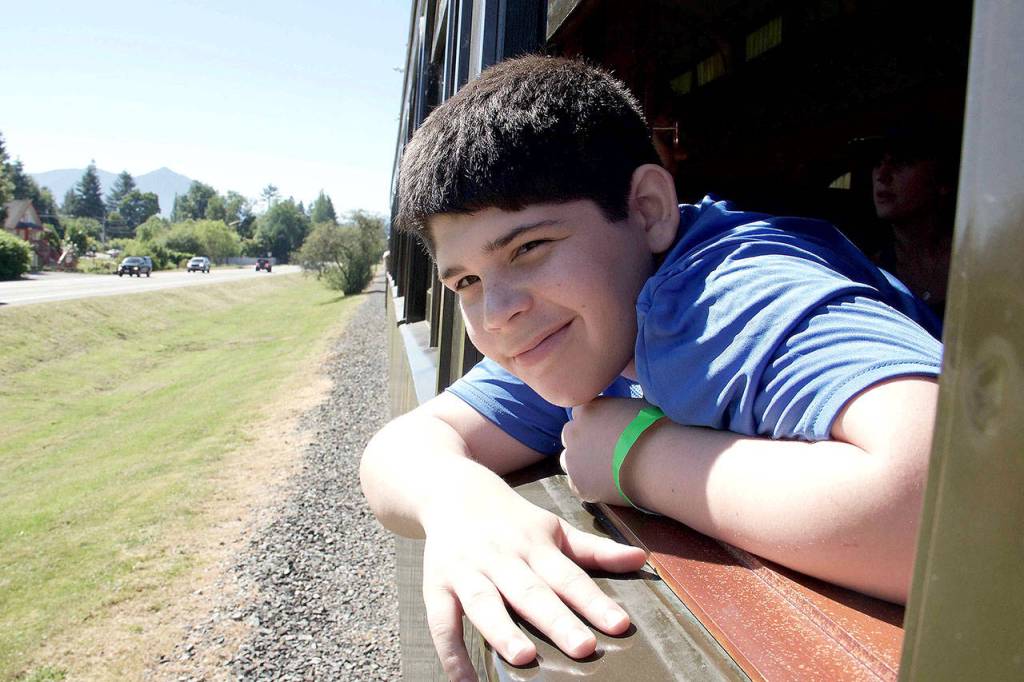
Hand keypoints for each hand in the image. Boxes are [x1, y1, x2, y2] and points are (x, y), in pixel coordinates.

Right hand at [420, 490, 646, 680]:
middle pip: (530, 592)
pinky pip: (442, 623)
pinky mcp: (436, 585)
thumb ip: (594, 549)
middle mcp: (501, 556)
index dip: (594, 601)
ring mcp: (466, 570)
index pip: (569, 576)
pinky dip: (452, 654)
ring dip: (502, 630)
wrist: (451, 490)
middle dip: (557, 620)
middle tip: (583, 647)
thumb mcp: (553, 527)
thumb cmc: (512, 519)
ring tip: (525, 658)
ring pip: (484, 603)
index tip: (619, 625)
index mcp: (534, 544)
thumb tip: (641, 558)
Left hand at [560, 398, 649, 504]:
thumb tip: (619, 415)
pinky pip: (578, 484)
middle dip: (584, 441)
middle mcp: (573, 431)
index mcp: (587, 409)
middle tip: (606, 452)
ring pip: (569, 460)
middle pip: (571, 435)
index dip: (595, 423)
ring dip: (582, 463)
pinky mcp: (579, 485)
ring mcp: (573, 459)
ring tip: (607, 470)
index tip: (609, 433)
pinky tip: (609, 485)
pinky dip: (590, 485)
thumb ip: (615, 410)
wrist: (659, 462)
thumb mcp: (633, 407)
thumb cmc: (655, 430)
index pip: (582, 414)